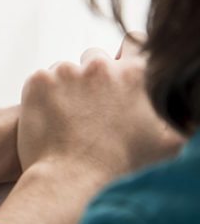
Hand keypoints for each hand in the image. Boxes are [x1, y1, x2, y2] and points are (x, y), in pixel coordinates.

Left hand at [0, 34, 184, 223]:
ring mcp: (67, 71)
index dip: (125, 54)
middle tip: (89, 109)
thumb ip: (180, 117)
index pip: (134, 41)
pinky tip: (50, 120)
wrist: (73, 182)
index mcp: (136, 75)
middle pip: (94, 57)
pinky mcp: (38, 81)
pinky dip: (43, 96)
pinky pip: (41, 80)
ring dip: (66, 87)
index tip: (117, 68)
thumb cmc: (123, 168)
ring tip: (68, 120)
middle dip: (92, 77)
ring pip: (65, 70)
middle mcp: (101, 67)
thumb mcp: (169, 141)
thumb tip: (186, 111)